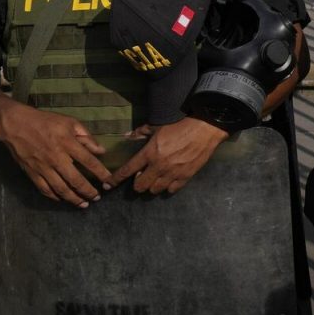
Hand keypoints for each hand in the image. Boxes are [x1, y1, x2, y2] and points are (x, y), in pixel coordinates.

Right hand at [0, 100, 110, 206]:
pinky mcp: (31, 172)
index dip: (101, 173)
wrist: (14, 124)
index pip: (89, 161)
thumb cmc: (45, 121)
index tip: (109, 181)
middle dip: (88, 191)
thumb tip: (101, 151)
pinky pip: (44, 189)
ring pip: (60, 188)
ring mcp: (42, 167)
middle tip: (96, 198)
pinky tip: (62, 199)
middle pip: (75, 180)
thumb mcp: (70, 122)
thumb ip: (87, 137)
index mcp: (68, 144)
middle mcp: (56, 158)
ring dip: (73, 198)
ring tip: (83, 204)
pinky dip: (54, 196)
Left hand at [109, 118, 228, 193]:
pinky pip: (172, 190)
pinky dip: (168, 187)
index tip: (108, 186)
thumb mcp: (158, 126)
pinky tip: (169, 181)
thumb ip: (140, 132)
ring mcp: (172, 173)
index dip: (115, 180)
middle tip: (141, 177)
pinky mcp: (186, 176)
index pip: (127, 170)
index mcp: (149, 153)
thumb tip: (126, 135)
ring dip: (153, 186)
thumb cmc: (181, 125)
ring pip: (155, 190)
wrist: (205, 128)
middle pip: (140, 186)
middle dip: (138, 184)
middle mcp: (158, 166)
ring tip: (156, 179)